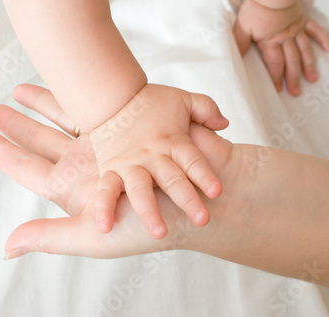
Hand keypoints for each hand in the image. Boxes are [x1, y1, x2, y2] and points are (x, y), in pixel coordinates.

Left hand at [0, 84, 239, 258]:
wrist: (204, 199)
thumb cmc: (150, 225)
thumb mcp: (96, 235)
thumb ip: (51, 238)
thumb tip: (8, 246)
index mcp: (76, 189)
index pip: (28, 168)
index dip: (4, 153)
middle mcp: (88, 166)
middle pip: (44, 140)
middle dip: (20, 125)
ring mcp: (109, 145)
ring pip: (69, 118)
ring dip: (46, 103)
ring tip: (22, 88)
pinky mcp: (131, 129)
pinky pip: (102, 105)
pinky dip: (85, 94)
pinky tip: (71, 81)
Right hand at [88, 84, 228, 238]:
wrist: (110, 96)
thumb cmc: (149, 101)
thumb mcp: (182, 99)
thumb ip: (206, 109)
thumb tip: (225, 124)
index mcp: (173, 141)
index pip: (193, 160)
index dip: (205, 175)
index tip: (217, 191)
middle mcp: (152, 156)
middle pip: (172, 180)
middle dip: (187, 199)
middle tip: (202, 220)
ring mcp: (129, 165)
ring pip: (139, 190)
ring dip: (149, 211)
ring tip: (159, 233)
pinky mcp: (110, 170)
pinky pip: (105, 191)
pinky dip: (104, 209)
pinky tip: (105, 228)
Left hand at [233, 0, 328, 95]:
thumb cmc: (255, 10)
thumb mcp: (242, 29)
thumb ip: (240, 44)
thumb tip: (234, 60)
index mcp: (271, 43)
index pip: (275, 64)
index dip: (277, 78)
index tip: (279, 90)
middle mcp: (286, 39)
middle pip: (291, 61)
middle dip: (293, 78)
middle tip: (296, 92)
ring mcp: (296, 30)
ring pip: (304, 51)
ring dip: (308, 65)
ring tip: (312, 79)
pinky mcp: (303, 20)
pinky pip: (316, 30)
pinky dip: (324, 39)